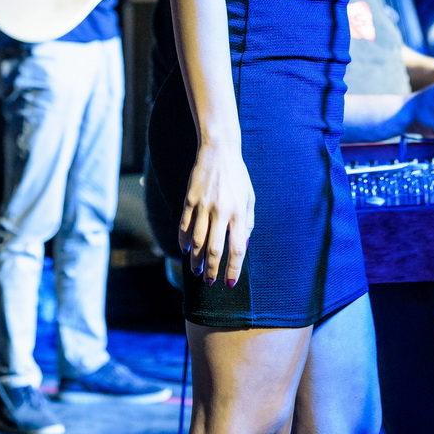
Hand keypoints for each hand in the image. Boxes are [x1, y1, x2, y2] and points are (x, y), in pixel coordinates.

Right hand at [179, 143, 254, 286]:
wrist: (219, 151)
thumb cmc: (238, 176)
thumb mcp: (249, 197)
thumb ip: (248, 222)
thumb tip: (242, 247)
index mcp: (239, 212)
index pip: (237, 248)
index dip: (233, 268)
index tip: (230, 282)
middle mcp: (221, 211)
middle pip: (214, 249)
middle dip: (211, 270)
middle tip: (209, 282)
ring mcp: (203, 205)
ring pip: (196, 241)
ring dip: (195, 260)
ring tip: (196, 271)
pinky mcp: (190, 200)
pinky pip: (184, 226)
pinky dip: (184, 241)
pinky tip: (185, 250)